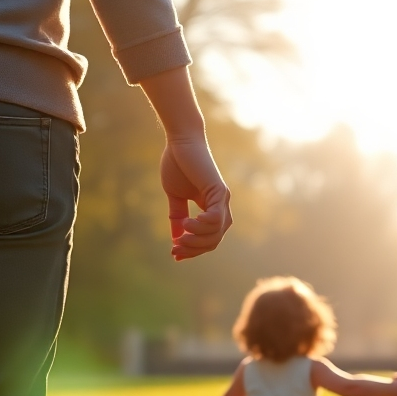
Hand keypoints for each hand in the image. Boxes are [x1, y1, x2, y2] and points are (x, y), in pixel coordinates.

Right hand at [139, 67, 232, 260]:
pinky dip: (202, 225)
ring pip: (216, 233)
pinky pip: (216, 218)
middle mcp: (221, 206)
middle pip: (214, 241)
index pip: (209, 239)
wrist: (180, 141)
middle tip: (175, 249)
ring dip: (196, 240)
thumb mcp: (175, 196)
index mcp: (212, 208)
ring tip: (181, 235)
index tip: (174, 254)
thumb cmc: (177, 164)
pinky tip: (187, 223)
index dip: (193, 250)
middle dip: (194, 249)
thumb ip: (177, 216)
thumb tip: (177, 238)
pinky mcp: (218, 191)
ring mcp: (222, 199)